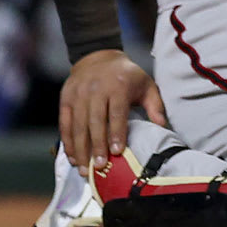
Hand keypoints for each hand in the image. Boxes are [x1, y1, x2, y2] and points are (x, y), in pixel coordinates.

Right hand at [58, 50, 164, 170]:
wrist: (99, 57)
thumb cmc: (127, 76)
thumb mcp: (146, 84)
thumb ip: (155, 105)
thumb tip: (162, 125)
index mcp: (118, 86)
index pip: (116, 113)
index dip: (116, 133)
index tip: (117, 152)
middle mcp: (95, 90)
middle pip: (95, 122)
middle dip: (96, 146)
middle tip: (99, 167)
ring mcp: (78, 95)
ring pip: (78, 126)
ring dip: (80, 149)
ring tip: (84, 169)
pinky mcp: (65, 100)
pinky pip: (65, 124)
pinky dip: (67, 142)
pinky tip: (73, 157)